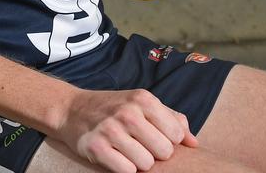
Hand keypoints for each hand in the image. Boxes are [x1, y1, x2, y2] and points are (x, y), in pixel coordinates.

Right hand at [55, 88, 197, 171]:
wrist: (72, 110)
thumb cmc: (113, 108)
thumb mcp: (142, 104)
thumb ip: (172, 119)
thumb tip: (194, 143)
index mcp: (143, 99)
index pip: (175, 134)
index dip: (168, 141)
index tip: (154, 137)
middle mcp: (127, 112)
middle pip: (163, 152)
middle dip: (155, 154)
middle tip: (141, 147)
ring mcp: (110, 130)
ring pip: (146, 164)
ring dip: (139, 163)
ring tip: (128, 152)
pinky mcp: (96, 147)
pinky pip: (126, 171)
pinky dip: (124, 169)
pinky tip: (116, 158)